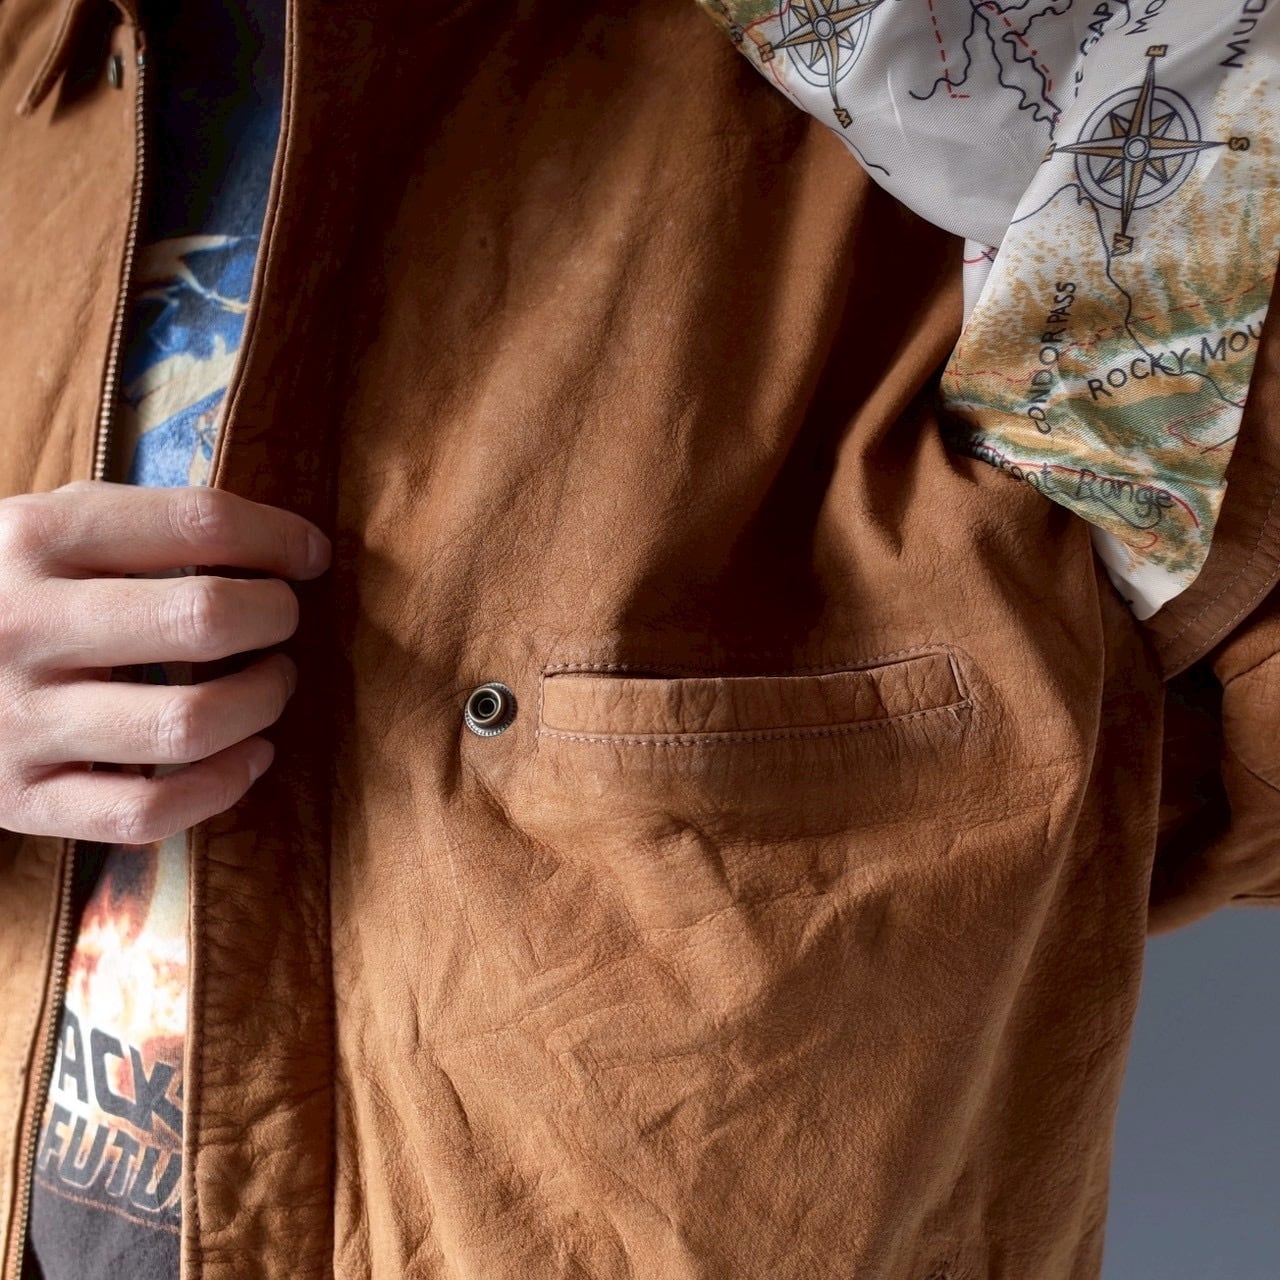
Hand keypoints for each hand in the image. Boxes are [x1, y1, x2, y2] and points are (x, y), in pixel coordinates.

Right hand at [0, 479, 331, 844]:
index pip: (198, 521)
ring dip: (263, 701)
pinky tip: (251, 756)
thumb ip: (146, 526)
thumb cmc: (6, 591)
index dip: (279, 538)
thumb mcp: (47, 527)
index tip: (311, 555)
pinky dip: (224, 785)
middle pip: (204, 618)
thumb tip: (291, 546)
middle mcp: (21, 624)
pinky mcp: (21, 799)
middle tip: (282, 620)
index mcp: (33, 537)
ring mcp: (17, 720)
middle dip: (276, 617)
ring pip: (190, 722)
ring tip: (271, 683)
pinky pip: (149, 810)